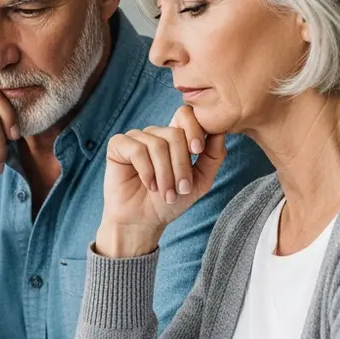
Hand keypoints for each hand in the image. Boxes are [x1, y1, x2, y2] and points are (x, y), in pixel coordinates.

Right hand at [95, 105, 226, 257]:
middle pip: (174, 134)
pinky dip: (146, 171)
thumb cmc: (169, 202)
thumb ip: (213, 156)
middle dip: (181, 165)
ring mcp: (135, 138)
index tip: (198, 151)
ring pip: (157, 145)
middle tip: (181, 189)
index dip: (194, 128)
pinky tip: (149, 185)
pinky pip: (137, 150)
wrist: (143, 222)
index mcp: (173, 137)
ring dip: (164, 174)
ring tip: (165, 193)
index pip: (185, 115)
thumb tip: (221, 132)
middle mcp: (154, 134)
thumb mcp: (200, 181)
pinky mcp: (117, 146)